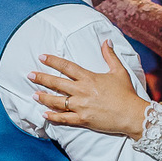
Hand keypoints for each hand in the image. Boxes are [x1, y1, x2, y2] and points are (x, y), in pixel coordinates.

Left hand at [32, 42, 148, 138]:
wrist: (132, 114)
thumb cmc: (126, 93)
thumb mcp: (119, 71)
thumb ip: (110, 55)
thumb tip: (106, 41)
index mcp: (89, 78)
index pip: (66, 67)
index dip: (52, 61)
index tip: (41, 57)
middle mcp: (82, 91)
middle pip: (56, 83)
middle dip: (41, 78)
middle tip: (29, 75)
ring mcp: (81, 106)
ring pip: (57, 101)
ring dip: (43, 97)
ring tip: (34, 95)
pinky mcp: (83, 120)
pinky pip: (64, 118)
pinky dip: (53, 117)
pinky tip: (44, 114)